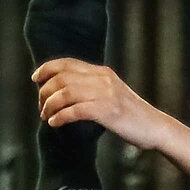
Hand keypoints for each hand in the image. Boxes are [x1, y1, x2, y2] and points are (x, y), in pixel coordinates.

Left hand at [32, 59, 163, 151]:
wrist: (154, 127)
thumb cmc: (132, 116)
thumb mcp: (112, 95)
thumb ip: (93, 90)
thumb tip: (69, 94)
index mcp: (102, 72)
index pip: (68, 63)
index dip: (47, 68)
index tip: (35, 78)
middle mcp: (102, 79)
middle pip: (62, 77)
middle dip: (45, 92)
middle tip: (40, 107)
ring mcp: (105, 94)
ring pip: (66, 92)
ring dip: (50, 105)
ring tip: (45, 116)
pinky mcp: (107, 111)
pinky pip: (76, 110)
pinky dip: (60, 116)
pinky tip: (54, 123)